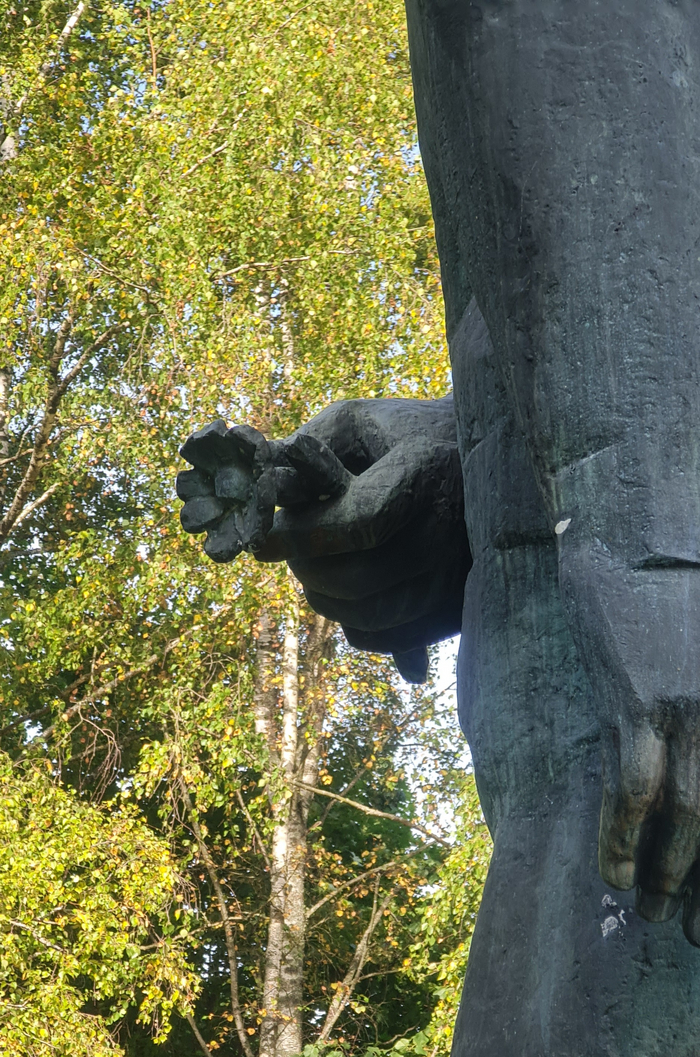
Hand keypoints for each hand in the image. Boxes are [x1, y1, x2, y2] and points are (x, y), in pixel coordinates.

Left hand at [177, 397, 470, 681]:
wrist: (477, 457)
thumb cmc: (398, 434)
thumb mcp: (352, 422)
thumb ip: (303, 454)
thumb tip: (259, 498)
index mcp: (426, 469)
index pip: (360, 521)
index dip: (303, 535)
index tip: (262, 537)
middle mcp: (450, 527)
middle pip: (362, 578)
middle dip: (306, 568)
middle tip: (286, 550)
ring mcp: (460, 572)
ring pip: (373, 616)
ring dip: (324, 597)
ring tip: (312, 567)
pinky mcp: (458, 606)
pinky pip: (393, 638)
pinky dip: (354, 623)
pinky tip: (343, 592)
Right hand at [560, 540, 699, 943]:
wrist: (638, 540)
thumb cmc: (682, 597)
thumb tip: (692, 772)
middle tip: (690, 933)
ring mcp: (687, 710)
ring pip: (687, 818)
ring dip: (665, 875)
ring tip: (648, 911)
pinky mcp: (637, 701)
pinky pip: (632, 786)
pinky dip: (621, 835)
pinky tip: (611, 868)